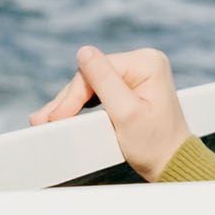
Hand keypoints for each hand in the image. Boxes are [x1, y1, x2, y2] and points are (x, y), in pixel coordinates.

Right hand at [28, 45, 194, 180]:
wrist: (171, 163)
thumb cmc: (155, 144)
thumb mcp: (126, 113)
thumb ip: (104, 81)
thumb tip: (84, 51)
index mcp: (147, 62)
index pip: (97, 69)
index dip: (73, 94)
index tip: (55, 117)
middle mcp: (144, 62)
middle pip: (92, 75)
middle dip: (69, 100)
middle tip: (44, 121)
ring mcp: (138, 73)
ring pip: (92, 83)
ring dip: (72, 103)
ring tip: (48, 120)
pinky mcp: (131, 86)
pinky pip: (100, 90)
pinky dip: (83, 104)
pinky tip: (65, 114)